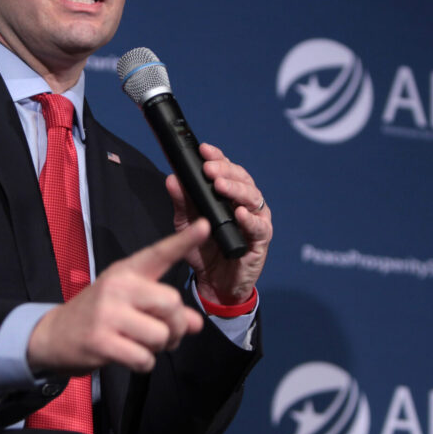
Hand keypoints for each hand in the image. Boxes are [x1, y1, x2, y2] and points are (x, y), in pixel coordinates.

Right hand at [27, 220, 210, 375]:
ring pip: (161, 335)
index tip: (205, 225)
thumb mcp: (130, 304)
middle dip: (176, 326)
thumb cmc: (99, 316)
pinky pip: (144, 358)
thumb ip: (165, 309)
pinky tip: (128, 356)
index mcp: (127, 271)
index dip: (184, 240)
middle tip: (164, 334)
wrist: (54, 335)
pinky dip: (144, 364)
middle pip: (172, 303)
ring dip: (158, 348)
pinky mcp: (101, 341)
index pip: (159, 253)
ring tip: (141, 344)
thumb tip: (196, 324)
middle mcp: (118, 286)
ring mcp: (107, 313)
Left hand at [165, 143, 271, 306]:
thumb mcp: (186, 223)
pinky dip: (250, 219)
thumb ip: (181, 201)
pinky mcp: (261, 240)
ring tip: (221, 186)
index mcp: (228, 194)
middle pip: (241, 178)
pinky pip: (259, 227)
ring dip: (237, 190)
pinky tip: (240, 213)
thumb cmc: (204, 250)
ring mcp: (256, 220)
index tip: (203, 150)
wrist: (215, 283)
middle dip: (225, 171)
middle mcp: (245, 202)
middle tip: (209, 169)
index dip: (217, 157)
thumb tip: (172, 178)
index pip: (226, 169)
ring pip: (253, 197)